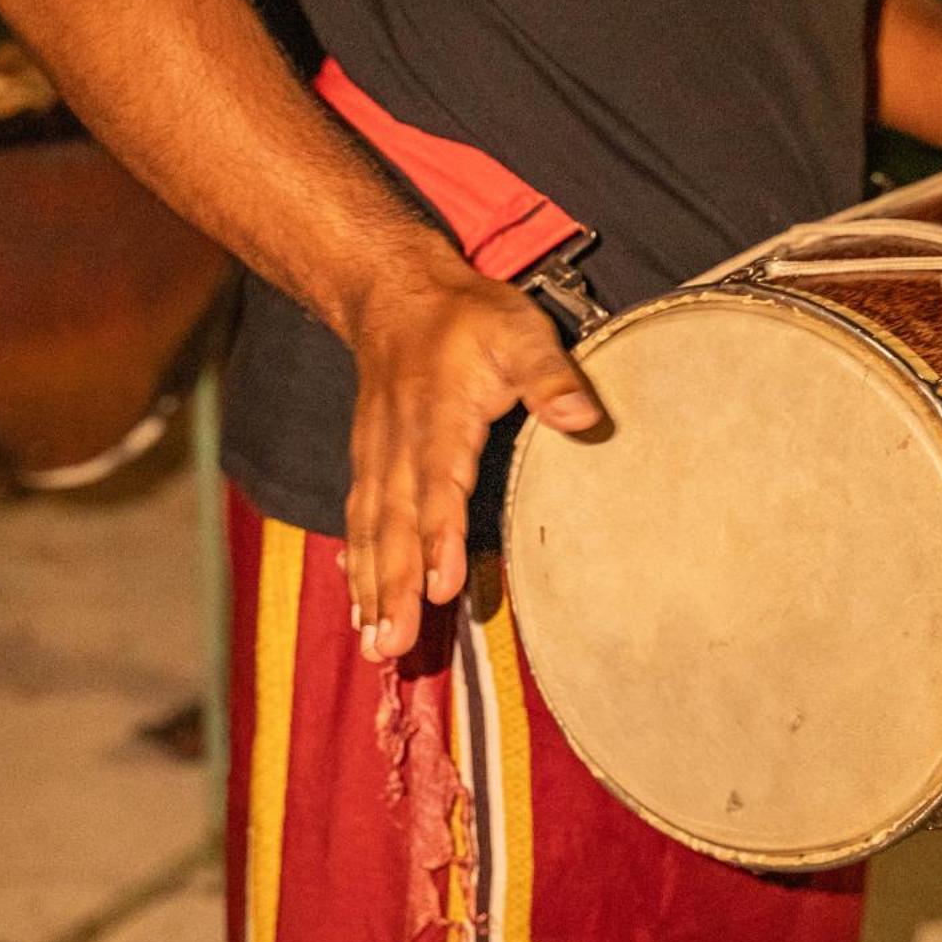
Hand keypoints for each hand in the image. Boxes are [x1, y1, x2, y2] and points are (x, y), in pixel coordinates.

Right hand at [344, 266, 601, 661]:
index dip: (438, 538)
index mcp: (441, 417)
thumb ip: (549, 375)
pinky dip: (358, 565)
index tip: (439, 585)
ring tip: (375, 645)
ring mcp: (379, 457)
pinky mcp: (369, 464)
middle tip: (393, 645)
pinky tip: (361, 606)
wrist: (393, 295)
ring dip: (371, 589)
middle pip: (394, 525)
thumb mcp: (519, 330)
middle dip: (392, 588)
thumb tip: (584, 418)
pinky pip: (359, 521)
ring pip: (371, 531)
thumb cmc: (467, 318)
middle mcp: (401, 445)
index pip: (439, 485)